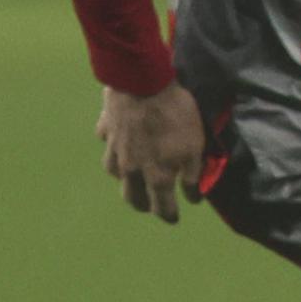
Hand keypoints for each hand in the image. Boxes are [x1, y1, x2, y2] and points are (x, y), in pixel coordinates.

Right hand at [98, 81, 207, 222]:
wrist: (142, 83)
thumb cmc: (174, 116)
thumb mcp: (194, 148)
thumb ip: (192, 176)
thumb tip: (193, 199)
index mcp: (155, 176)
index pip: (161, 207)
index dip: (168, 215)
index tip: (173, 219)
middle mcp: (131, 169)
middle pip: (132, 196)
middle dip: (143, 205)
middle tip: (150, 205)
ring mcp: (115, 149)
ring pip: (115, 174)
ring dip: (124, 180)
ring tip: (131, 178)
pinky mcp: (106, 129)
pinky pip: (107, 144)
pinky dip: (113, 148)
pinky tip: (118, 143)